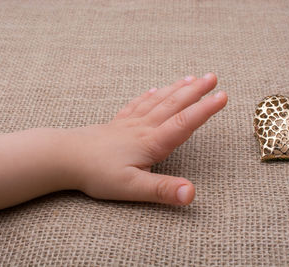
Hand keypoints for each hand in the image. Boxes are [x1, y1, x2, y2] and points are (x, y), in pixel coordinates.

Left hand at [58, 73, 227, 204]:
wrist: (64, 157)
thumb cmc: (96, 174)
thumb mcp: (131, 188)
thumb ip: (163, 190)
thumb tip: (192, 194)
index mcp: (151, 142)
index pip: (185, 122)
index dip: (205, 110)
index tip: (223, 96)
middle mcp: (143, 128)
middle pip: (174, 105)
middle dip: (196, 91)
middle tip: (213, 78)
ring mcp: (129, 123)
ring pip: (158, 101)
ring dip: (177, 89)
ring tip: (191, 78)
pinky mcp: (117, 124)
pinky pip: (137, 104)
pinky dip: (149, 95)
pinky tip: (155, 89)